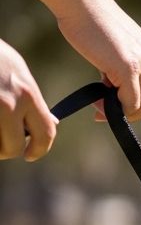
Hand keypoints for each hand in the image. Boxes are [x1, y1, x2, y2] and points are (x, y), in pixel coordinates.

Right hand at [0, 40, 57, 160]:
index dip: (39, 149)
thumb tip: (52, 122)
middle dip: (6, 150)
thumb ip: (32, 98)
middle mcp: (8, 103)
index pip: (45, 134)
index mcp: (27, 94)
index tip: (30, 155)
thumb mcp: (17, 69)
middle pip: (13, 147)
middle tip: (1, 144)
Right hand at [31, 0, 140, 121]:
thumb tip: (114, 94)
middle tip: (103, 112)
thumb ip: (121, 70)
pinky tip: (98, 104)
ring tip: (98, 106)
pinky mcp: (129, 68)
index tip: (113, 106)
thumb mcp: (113, 49)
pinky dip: (115, 110)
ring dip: (120, 112)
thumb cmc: (88, 22)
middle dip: (129, 113)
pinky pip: (130, 103)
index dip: (136, 106)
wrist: (79, 1)